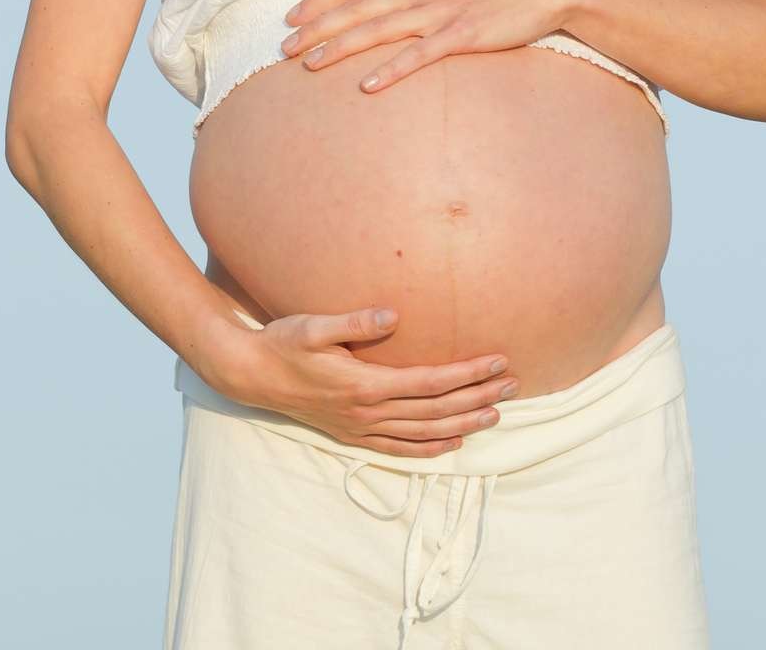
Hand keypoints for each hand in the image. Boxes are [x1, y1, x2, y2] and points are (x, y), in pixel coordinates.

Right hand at [198, 304, 519, 457]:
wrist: (252, 375)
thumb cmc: (284, 343)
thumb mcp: (313, 325)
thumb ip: (353, 322)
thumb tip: (392, 316)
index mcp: (364, 384)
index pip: (430, 381)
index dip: (467, 373)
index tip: (497, 361)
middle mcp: (368, 412)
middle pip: (436, 409)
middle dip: (477, 397)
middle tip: (513, 385)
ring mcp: (361, 428)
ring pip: (424, 432)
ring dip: (463, 423)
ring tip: (496, 413)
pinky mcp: (354, 435)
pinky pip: (400, 449)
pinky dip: (430, 448)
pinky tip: (453, 443)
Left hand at [280, 0, 570, 91]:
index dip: (321, 0)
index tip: (292, 16)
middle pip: (358, 7)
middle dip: (318, 28)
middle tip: (285, 48)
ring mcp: (441, 11)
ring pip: (380, 29)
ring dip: (342, 47)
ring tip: (311, 66)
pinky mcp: (463, 35)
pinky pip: (421, 54)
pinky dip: (393, 69)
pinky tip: (368, 85)